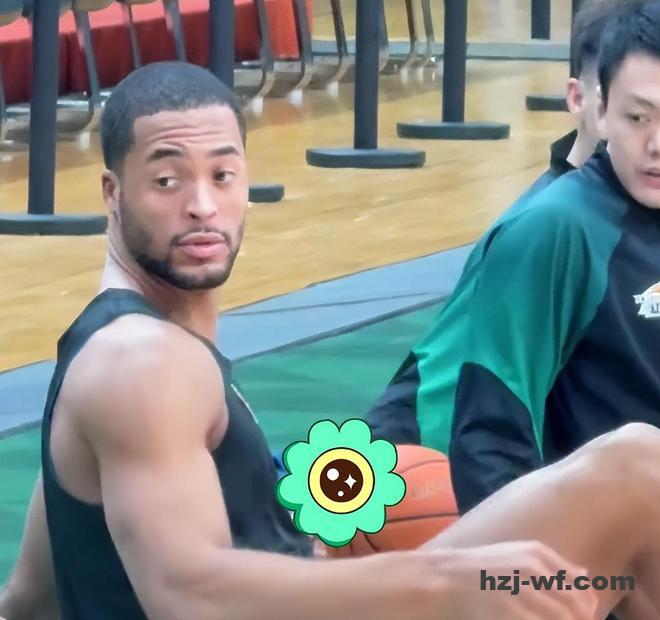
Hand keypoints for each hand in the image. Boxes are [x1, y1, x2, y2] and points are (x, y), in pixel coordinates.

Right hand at [436, 541, 597, 619]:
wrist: (446, 577)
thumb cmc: (482, 567)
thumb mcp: (516, 554)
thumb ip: (550, 563)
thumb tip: (585, 575)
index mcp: (537, 553)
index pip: (580, 585)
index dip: (588, 607)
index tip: (584, 618)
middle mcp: (533, 568)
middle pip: (576, 605)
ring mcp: (522, 589)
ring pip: (564, 618)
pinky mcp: (511, 611)